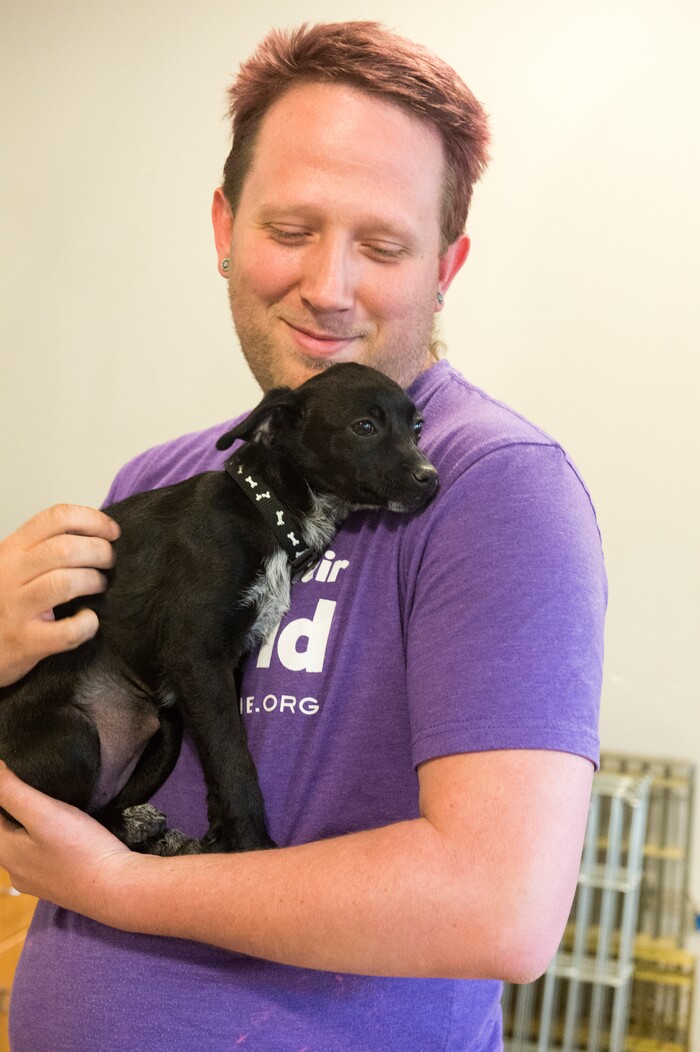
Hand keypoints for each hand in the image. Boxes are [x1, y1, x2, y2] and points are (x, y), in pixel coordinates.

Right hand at [0, 505, 119, 686]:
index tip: (112, 532)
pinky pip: (68, 630)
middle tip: (109, 562)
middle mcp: (9, 574)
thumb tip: (97, 533)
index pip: (56, 518)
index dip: (93, 520)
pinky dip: (87, 624)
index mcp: (11, 549)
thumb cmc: (4, 603)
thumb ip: (45, 549)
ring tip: (99, 586)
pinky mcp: (25, 641)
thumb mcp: (15, 566)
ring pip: (66, 583)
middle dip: (100, 552)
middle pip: (66, 549)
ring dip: (94, 581)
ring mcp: (15, 608)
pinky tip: (88, 620)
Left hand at [0, 761, 134, 920]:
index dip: (2, 793)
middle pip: (4, 831)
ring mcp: (35, 881)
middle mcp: (14, 870)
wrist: (116, 888)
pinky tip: (60, 831)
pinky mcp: (57, 884)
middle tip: (32, 786)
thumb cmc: (80, 849)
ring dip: (27, 824)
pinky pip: (40, 856)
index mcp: (4, 852)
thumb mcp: (45, 812)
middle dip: (12, 808)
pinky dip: (41, 839)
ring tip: (46, 802)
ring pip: (22, 844)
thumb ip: (12, 791)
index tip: (18, 776)